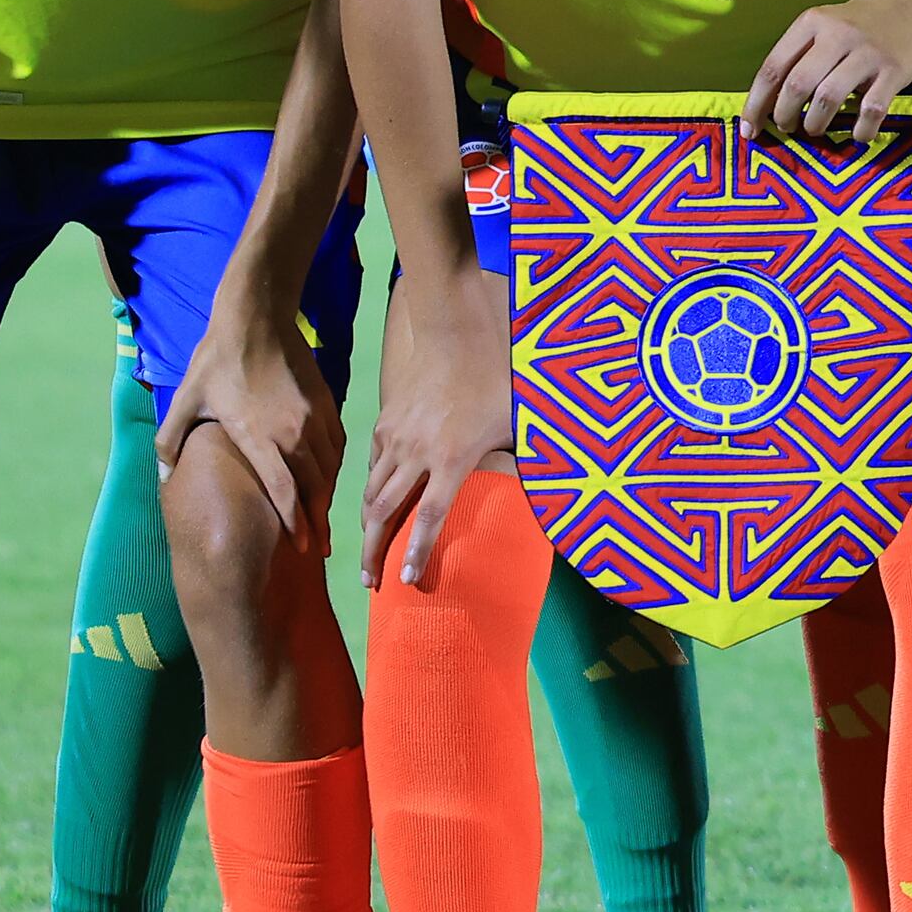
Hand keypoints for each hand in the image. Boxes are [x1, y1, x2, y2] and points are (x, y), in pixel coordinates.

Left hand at [161, 301, 339, 557]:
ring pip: (330, 468)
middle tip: (320, 547)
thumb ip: (171, 440)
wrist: (256, 317)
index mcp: (260, 437)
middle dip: (318, 521)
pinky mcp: (327, 403)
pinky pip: (338, 445)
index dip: (295, 524)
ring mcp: (314, 418)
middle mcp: (294, 432)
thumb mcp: (185, 399)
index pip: (285, 492)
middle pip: (315, 488)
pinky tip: (328, 477)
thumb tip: (163, 476)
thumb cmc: (217, 359)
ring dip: (328, 496)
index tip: (302, 547)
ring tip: (324, 518)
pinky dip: (335, 467)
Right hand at [359, 269, 515, 595]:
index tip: (406, 582)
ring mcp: (395, 436)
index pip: (429, 517)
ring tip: (366, 553)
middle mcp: (416, 452)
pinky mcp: (385, 421)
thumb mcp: (518, 423)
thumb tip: (545, 492)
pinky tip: (370, 505)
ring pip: (371, 491)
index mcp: (452, 458)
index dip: (416, 552)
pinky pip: (371, 465)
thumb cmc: (497, 375)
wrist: (457, 327)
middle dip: (375, 552)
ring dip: (366, 526)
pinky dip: (368, 490)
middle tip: (372, 584)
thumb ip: (522, 462)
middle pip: (384, 513)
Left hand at [750, 0, 911, 145]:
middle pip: (797, 84)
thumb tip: (766, 106)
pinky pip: (871, 110)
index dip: (756, 103)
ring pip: (828, 98)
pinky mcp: (894, 71)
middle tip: (787, 127)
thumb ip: (797, 58)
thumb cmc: (855, 25)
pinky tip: (856, 134)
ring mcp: (868, 53)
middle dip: (785, 115)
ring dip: (815, 124)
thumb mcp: (822, 27)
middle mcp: (838, 34)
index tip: (749, 128)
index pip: (773, 67)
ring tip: (814, 129)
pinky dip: (860, 130)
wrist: (909, 5)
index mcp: (811, 22)